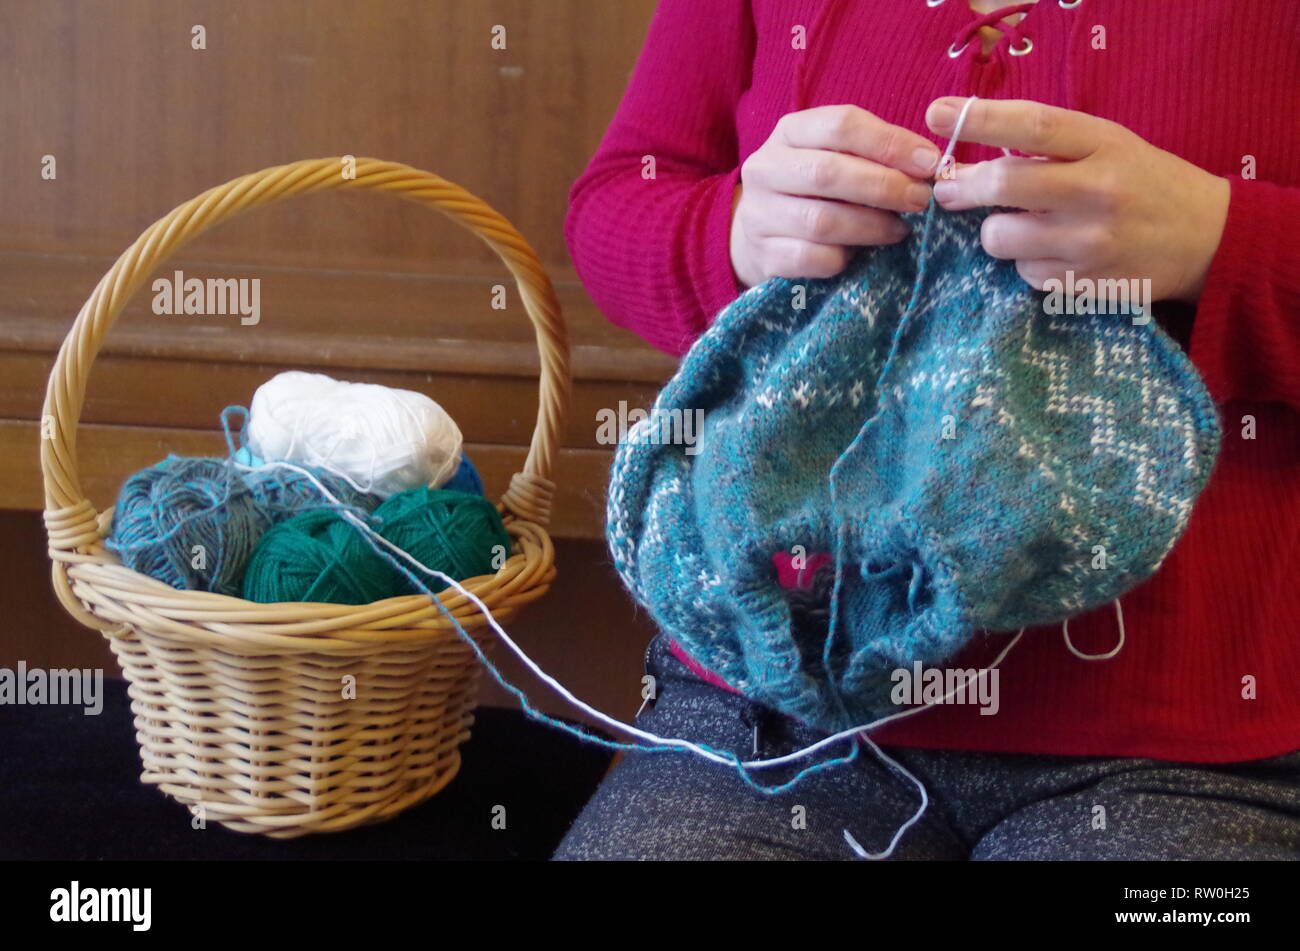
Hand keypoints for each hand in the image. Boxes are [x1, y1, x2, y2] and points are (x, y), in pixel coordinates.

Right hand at [730, 105, 942, 287]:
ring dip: (871, 227)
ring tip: (899, 229)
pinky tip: (859, 255)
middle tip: (920, 200)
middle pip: (828, 173)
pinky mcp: (763, 255)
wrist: (761, 231)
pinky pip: (810, 259)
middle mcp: (765, 169)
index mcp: (789, 132)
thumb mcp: (837, 157)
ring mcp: (759, 215)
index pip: (841, 125)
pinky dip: (842, 259)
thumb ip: (875, 153)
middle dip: (884, 187)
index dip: (890, 142)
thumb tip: (928, 164)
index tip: (929, 162)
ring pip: (821, 221)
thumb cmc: (815, 189)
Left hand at [925, 97, 1229, 304]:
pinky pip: (1024, 273)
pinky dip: (1025, 263)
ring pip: (1001, 238)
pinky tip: (1051, 253)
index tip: (937, 114)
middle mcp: (1097, 190)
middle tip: (949, 189)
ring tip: (1020, 226)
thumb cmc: (1142, 182)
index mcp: (1103, 143)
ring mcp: (1091, 241)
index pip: (1031, 125)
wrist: (1206, 238)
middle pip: (1004, 185)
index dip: (978, 119)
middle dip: (964, 187)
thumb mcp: (1108, 145)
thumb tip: (971, 151)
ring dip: (996, 233)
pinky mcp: (1085, 283)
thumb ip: (1050, 145)